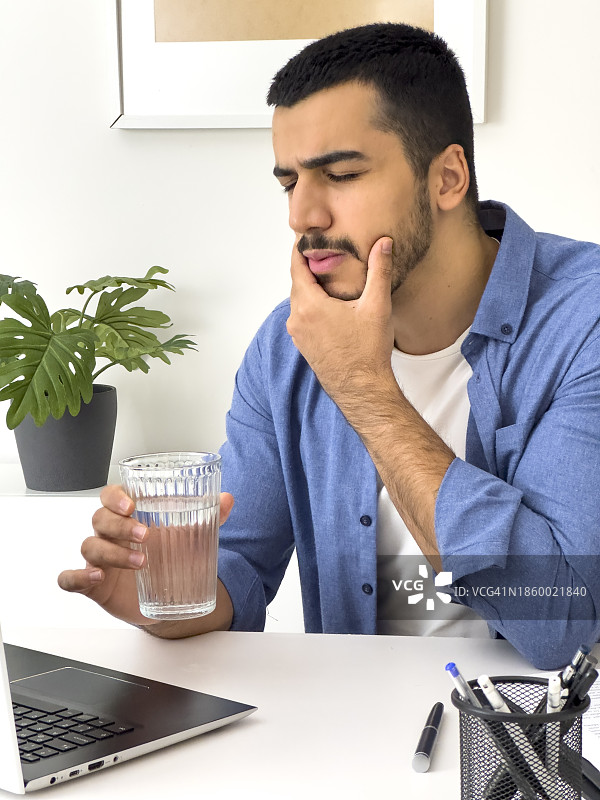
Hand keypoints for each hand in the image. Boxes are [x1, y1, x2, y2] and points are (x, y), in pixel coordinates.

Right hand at [57, 486, 234, 625]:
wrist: (168, 598)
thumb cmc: (169, 559)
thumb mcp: (190, 538)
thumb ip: (209, 517)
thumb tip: (228, 500)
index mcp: (127, 517)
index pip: (110, 496)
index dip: (115, 497)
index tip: (132, 504)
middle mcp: (109, 534)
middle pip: (99, 519)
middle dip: (120, 526)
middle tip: (145, 536)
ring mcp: (98, 559)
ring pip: (90, 546)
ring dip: (112, 552)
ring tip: (140, 562)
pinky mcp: (93, 586)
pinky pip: (70, 579)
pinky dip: (77, 577)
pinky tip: (95, 578)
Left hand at [287, 237, 395, 408]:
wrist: (362, 389)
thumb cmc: (368, 350)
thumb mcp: (377, 306)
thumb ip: (379, 271)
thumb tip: (384, 243)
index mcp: (309, 306)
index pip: (296, 267)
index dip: (299, 249)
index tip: (305, 236)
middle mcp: (297, 319)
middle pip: (297, 283)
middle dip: (308, 267)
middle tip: (322, 251)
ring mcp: (298, 334)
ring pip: (299, 301)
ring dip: (310, 288)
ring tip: (327, 275)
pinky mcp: (303, 345)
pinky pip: (302, 317)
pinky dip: (311, 305)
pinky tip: (329, 304)